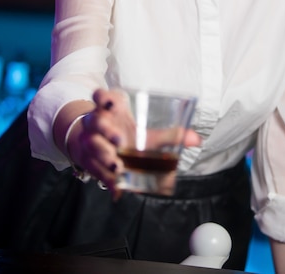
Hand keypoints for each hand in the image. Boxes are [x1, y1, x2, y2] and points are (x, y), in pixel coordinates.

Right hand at [68, 89, 200, 197]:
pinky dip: (106, 179)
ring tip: (117, 166)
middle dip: (106, 130)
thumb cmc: (123, 132)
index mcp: (109, 109)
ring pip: (92, 145)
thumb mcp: (144, 132)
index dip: (103, 98)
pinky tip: (117, 189)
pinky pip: (95, 169)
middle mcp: (97, 123)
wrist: (91, 143)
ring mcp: (90, 141)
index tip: (110, 103)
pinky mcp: (88, 160)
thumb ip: (169, 135)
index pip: (100, 96)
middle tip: (120, 140)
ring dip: (104, 155)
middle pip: (96, 122)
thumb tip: (196, 140)